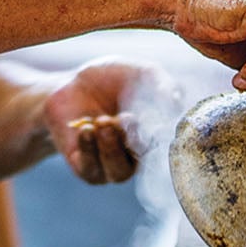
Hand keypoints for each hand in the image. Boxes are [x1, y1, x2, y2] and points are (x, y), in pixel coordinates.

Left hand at [44, 57, 173, 183]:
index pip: (164, 146)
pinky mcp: (85, 168)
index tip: (153, 120)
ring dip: (111, 147)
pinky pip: (91, 170)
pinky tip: (87, 129)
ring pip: (118, 173)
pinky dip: (90, 149)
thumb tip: (176, 101)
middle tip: (127, 116)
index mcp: (154, 137)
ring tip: (102, 121)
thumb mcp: (141, 73)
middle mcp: (135, 156)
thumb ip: (162, 85)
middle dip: (134, 140)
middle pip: (143, 163)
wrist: (69, 85)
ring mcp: (110, 165)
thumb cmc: (110, 80)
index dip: (160, 136)